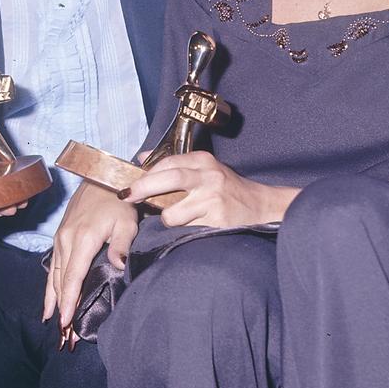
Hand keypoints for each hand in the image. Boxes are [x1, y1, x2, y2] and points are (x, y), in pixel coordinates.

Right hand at [43, 181, 138, 330]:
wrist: (101, 177)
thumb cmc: (118, 200)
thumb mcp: (127, 221)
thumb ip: (122, 245)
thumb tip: (118, 267)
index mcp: (83, 239)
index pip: (73, 277)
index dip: (68, 301)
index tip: (65, 322)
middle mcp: (66, 240)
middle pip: (61, 280)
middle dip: (61, 307)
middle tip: (63, 335)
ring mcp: (60, 238)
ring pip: (53, 274)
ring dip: (52, 298)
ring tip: (51, 321)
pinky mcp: (60, 235)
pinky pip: (52, 264)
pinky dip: (49, 284)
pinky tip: (48, 298)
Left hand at [124, 151, 298, 229]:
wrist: (260, 207)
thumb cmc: (226, 189)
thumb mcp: (204, 170)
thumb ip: (174, 164)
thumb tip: (142, 158)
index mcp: (203, 160)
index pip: (167, 163)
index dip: (144, 175)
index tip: (128, 185)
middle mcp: (208, 176)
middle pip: (168, 178)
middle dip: (143, 188)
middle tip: (128, 196)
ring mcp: (213, 198)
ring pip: (172, 212)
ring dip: (167, 219)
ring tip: (178, 218)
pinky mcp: (216, 219)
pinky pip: (185, 228)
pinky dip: (182, 229)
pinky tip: (193, 225)